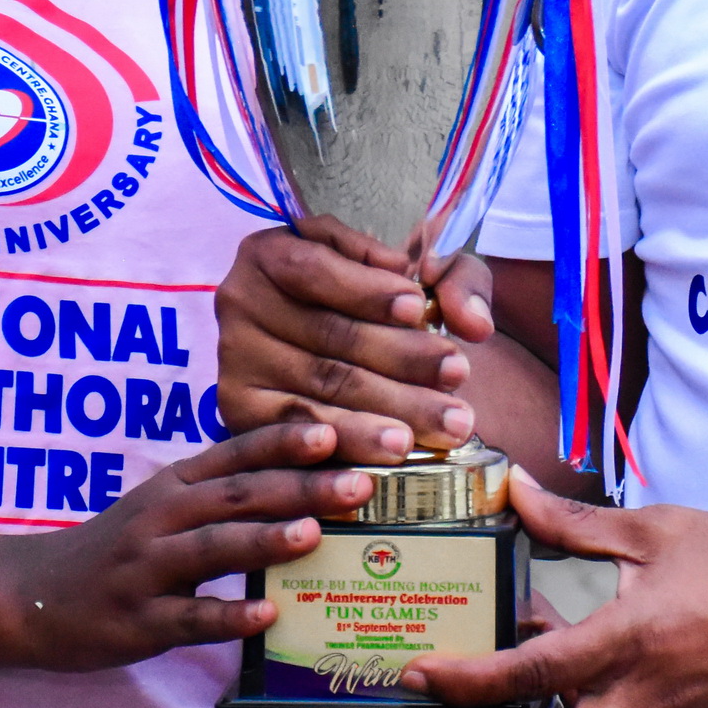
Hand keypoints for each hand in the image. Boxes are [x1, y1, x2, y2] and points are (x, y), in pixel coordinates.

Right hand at [0, 422, 371, 672]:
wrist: (31, 595)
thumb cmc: (117, 549)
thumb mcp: (164, 506)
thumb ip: (223, 493)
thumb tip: (307, 482)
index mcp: (175, 485)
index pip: (238, 453)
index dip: (287, 442)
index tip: (336, 434)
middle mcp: (162, 517)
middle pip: (238, 495)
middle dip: (301, 486)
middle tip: (359, 484)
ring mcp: (148, 568)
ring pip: (213, 548)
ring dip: (266, 539)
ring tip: (315, 533)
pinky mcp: (138, 620)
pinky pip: (188, 616)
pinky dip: (227, 614)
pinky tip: (265, 614)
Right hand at [216, 213, 497, 463]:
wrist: (340, 344)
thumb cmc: (379, 300)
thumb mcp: (412, 273)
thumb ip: (453, 282)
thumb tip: (473, 321)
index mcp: (272, 252)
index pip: (316, 270)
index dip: (366, 290)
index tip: (416, 307)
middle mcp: (241, 301)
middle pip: (328, 335)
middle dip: (400, 358)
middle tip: (457, 375)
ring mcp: (235, 359)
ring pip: (320, 388)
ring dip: (387, 409)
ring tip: (442, 424)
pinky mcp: (239, 409)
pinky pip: (296, 432)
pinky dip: (344, 444)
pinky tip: (386, 456)